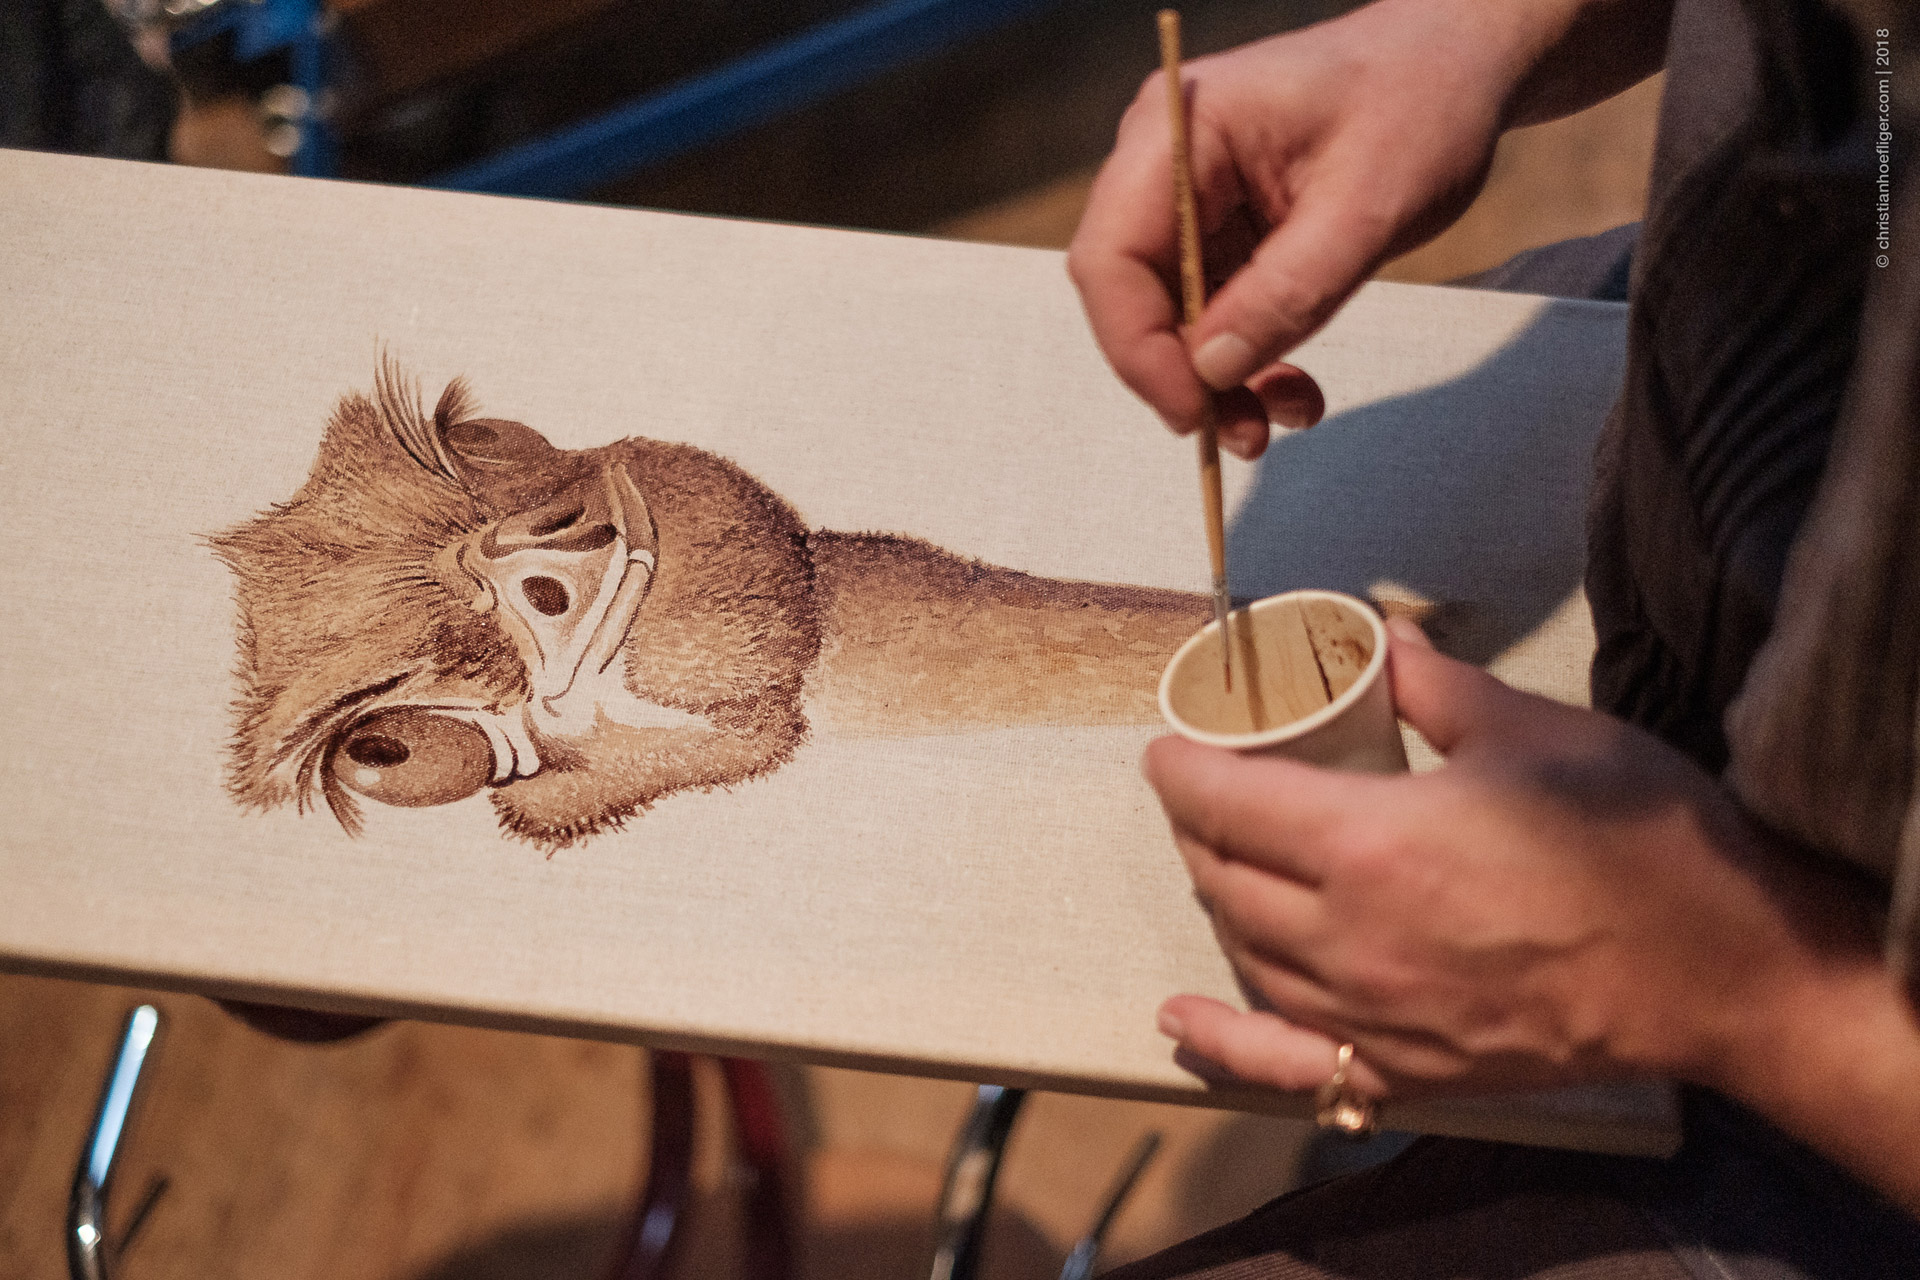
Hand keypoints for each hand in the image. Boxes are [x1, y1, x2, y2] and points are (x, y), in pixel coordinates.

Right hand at [1067, 0, 1671, 456]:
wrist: (1460, 68)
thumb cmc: (1421, 103)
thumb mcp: (1367, 208)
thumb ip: (1286, 293)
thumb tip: (1211, 372)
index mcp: (1180, 130)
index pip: (1110, 256)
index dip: (1138, 346)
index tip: (1193, 408)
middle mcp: (1165, 164)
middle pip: (1129, 296)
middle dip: (1180, 375)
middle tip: (1242, 433)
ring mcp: (1190, 201)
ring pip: (1168, 319)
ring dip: (1217, 382)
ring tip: (1281, 418)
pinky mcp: (1221, 234)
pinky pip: (1210, 315)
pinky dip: (1246, 361)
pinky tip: (1290, 388)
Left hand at [1148, 619, 1882, 1105]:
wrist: (1723, 969)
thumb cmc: (1636, 838)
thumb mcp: (1534, 730)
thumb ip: (1436, 683)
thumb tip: (1379, 636)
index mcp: (1368, 843)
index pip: (1225, 802)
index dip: (1181, 768)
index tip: (1171, 747)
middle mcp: (1349, 938)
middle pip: (1222, 877)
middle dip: (1197, 827)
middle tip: (1210, 791)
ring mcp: (1373, 1015)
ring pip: (1247, 955)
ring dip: (1220, 902)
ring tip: (1228, 862)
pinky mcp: (1409, 1068)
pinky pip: (1288, 1063)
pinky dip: (1222, 1042)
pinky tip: (1179, 1020)